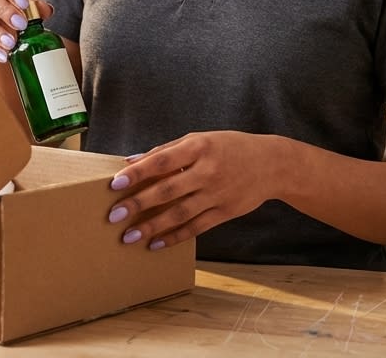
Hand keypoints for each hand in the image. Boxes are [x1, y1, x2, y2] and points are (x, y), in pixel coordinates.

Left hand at [105, 131, 277, 251]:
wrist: (271, 164)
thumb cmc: (228, 148)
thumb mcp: (199, 140)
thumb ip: (165, 151)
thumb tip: (130, 161)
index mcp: (198, 147)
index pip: (162, 161)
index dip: (138, 173)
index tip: (115, 184)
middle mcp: (207, 171)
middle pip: (168, 190)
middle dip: (138, 204)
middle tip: (114, 216)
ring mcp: (217, 193)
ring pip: (180, 213)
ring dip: (152, 226)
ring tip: (129, 236)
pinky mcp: (225, 212)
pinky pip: (196, 228)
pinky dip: (175, 237)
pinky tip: (156, 244)